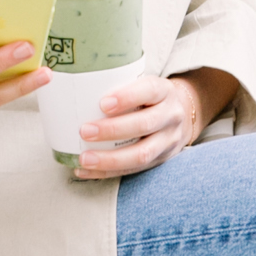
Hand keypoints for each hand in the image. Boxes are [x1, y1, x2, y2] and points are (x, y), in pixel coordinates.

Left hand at [69, 70, 222, 180]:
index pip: (149, 91)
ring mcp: (169, 141)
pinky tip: (86, 171)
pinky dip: (108, 172)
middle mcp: (171, 115)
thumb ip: (120, 83)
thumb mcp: (144, 84)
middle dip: (113, 130)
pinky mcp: (161, 160)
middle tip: (85, 131)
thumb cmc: (150, 97)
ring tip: (84, 158)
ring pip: (142, 154)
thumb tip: (72, 83)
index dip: (127, 97)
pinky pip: (134, 170)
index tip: (103, 103)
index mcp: (164, 91)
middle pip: (145, 125)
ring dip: (110, 159)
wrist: (183, 114)